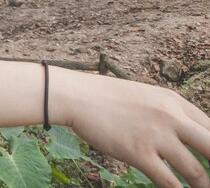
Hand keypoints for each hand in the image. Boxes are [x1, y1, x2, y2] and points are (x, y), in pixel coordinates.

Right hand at [57, 70, 209, 187]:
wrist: (77, 96)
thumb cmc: (106, 97)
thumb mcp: (144, 97)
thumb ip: (167, 114)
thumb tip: (184, 136)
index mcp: (174, 101)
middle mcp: (171, 117)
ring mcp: (156, 135)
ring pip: (196, 171)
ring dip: (203, 186)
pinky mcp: (139, 152)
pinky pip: (169, 182)